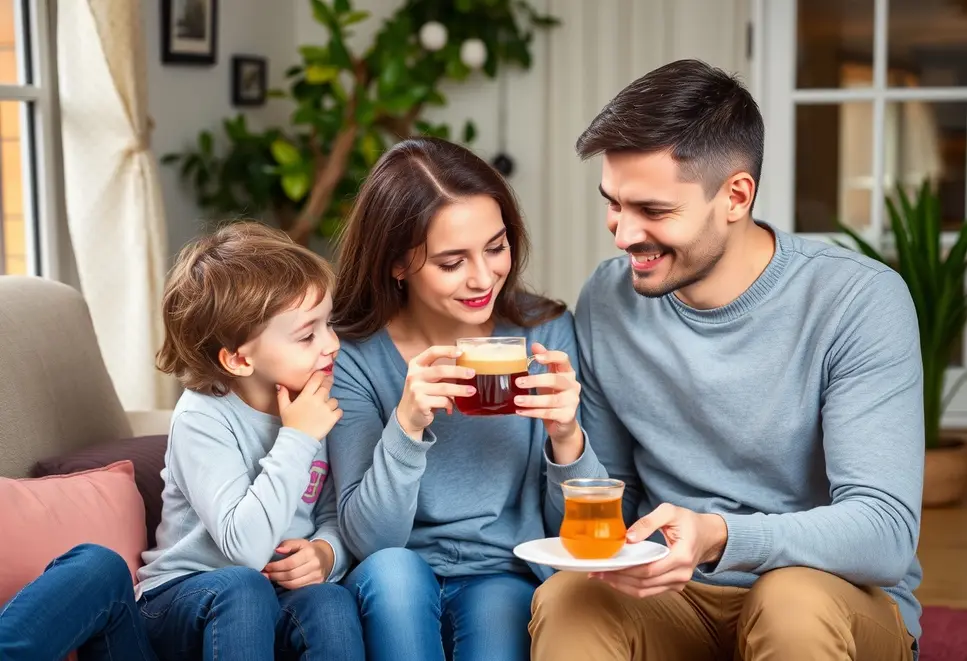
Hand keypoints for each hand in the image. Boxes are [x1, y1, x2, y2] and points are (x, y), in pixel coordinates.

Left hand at [261, 538, 333, 588]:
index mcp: (310, 552)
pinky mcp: (317, 584)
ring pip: (294, 583)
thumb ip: (288, 544)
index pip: (290, 563)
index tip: (267, 567)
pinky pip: (298, 588)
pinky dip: (287, 586)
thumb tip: (277, 550)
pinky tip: (280, 582)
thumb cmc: (309, 549)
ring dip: (279, 582)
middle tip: (265, 574)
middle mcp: (315, 565)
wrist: (326, 557)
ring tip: (271, 578)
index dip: (276, 566)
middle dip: (275, 575)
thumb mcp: (300, 542)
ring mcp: (317, 576)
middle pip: (291, 574)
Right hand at [278, 370, 342, 439]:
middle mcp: (317, 400)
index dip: (321, 374)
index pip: (316, 379)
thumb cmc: (291, 423)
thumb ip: (282, 395)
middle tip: (329, 382)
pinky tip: (332, 415)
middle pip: (327, 386)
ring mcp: (326, 409)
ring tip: (327, 407)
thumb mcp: (283, 408)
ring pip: (334, 400)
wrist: (298, 439)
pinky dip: (337, 412)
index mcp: (306, 396)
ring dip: (332, 402)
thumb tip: (280, 385)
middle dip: (329, 383)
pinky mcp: (332, 418)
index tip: (323, 374)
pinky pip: (339, 411)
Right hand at [397, 345, 475, 438]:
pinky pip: (442, 401)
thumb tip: (466, 371)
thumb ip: (441, 373)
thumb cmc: (422, 394)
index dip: (447, 350)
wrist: (407, 415)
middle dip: (459, 371)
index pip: (432, 352)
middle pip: (440, 370)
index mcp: (416, 365)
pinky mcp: (420, 403)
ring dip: (460, 390)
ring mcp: (416, 390)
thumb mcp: (426, 379)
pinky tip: (451, 406)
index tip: (461, 352)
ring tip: (472, 391)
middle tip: (472, 373)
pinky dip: (450, 404)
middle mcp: (414, 376)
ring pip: (444, 388)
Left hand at [514, 343, 582, 451]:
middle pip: (556, 380)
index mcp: (568, 373)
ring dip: (532, 400)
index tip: (536, 357)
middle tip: (518, 382)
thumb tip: (534, 345)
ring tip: (516, 400)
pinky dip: (532, 413)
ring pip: (551, 400)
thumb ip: (543, 361)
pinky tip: (520, 411)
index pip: (563, 359)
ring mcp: (572, 401)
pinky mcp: (568, 416)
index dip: (551, 356)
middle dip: (535, 380)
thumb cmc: (553, 396)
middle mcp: (573, 385)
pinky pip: (548, 413)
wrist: (562, 424)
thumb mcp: (547, 378)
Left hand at [590, 504, 727, 598]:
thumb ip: (648, 522)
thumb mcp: (670, 512)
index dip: (625, 570)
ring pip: (645, 592)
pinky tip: (616, 579)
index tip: (606, 566)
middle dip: (618, 579)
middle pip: (644, 583)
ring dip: (621, 586)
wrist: (709, 536)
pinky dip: (631, 587)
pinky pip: (649, 591)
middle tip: (596, 572)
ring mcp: (678, 583)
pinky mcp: (673, 586)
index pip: (649, 570)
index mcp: (682, 556)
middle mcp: (681, 575)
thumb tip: (628, 538)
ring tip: (601, 576)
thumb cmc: (689, 522)